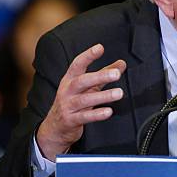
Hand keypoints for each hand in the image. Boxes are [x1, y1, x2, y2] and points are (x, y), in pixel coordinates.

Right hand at [36, 44, 126, 160]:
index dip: (88, 56)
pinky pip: (84, 117)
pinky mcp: (70, 120)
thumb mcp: (87, 87)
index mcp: (70, 79)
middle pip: (81, 81)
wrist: (55, 128)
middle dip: (99, 76)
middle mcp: (67, 91)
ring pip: (84, 99)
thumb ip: (103, 75)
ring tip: (119, 93)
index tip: (100, 48)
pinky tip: (108, 111)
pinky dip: (96, 114)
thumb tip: (121, 64)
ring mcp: (67, 106)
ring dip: (103, 96)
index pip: (77, 64)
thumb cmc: (72, 103)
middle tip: (116, 74)